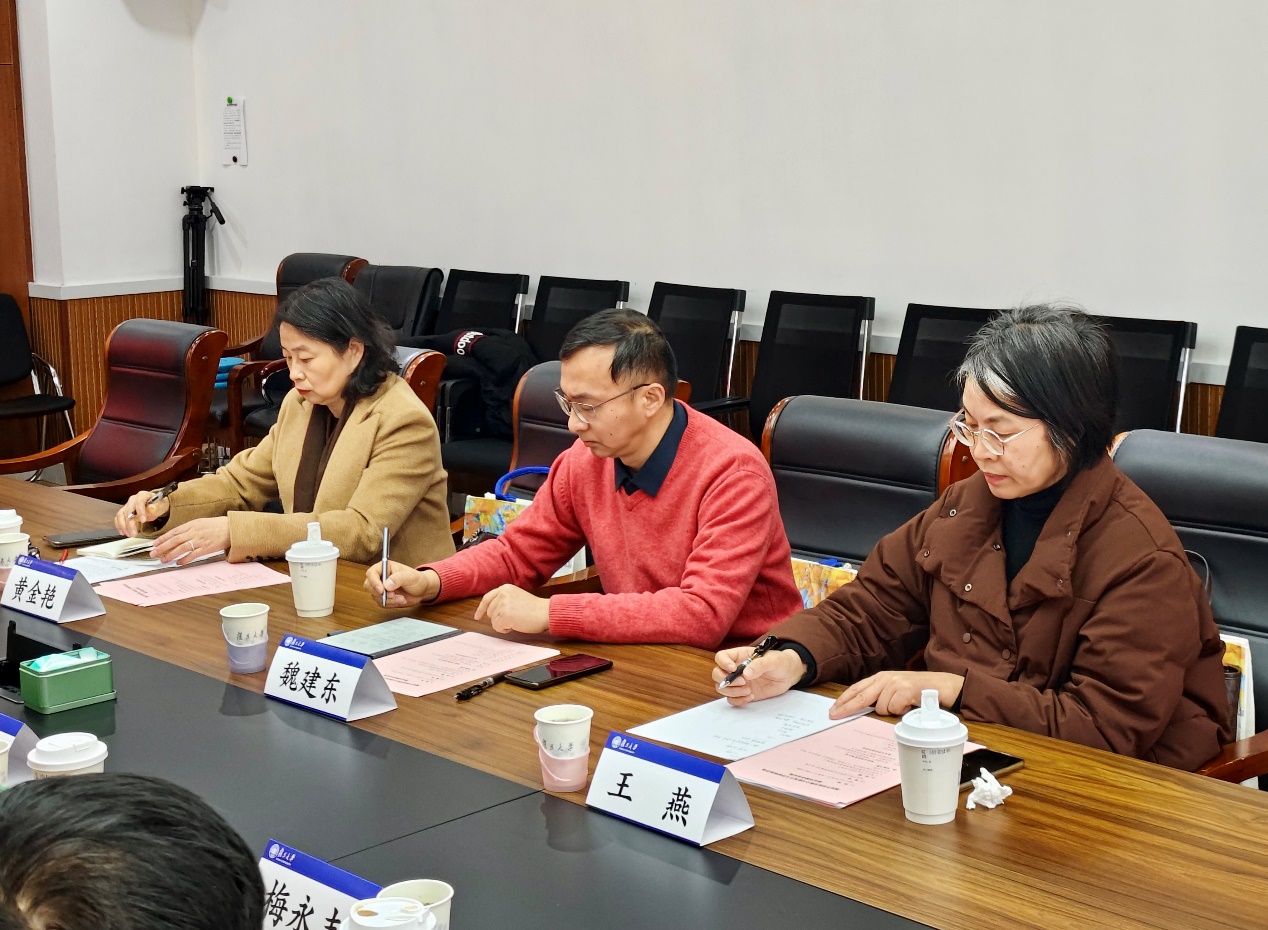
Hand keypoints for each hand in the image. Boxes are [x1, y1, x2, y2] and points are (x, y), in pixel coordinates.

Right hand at [114, 488, 170, 536]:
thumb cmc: (157, 505)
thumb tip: (151, 508)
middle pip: (129, 511)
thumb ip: (156, 507)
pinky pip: (118, 518)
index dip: (140, 512)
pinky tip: (123, 532)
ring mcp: (127, 505)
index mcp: (142, 495)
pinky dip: (119, 525)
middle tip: (134, 534)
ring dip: (124, 526)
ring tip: (130, 534)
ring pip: (121, 515)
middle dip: (131, 524)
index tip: (143, 521)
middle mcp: (133, 499)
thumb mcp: (161, 506)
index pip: (139, 503)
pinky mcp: (124, 511)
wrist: (155, 506)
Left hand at [150, 517, 229, 564]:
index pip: (173, 532)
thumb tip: (177, 535)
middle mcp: (194, 532)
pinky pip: (193, 555)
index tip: (155, 544)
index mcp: (192, 524)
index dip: (163, 538)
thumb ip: (189, 528)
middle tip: (153, 553)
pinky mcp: (206, 548)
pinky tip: (178, 563)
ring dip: (170, 554)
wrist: (231, 528)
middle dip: (162, 547)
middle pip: (174, 540)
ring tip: (163, 560)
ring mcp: (200, 540)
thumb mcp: (201, 522)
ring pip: (181, 548)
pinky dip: (184, 559)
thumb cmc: (217, 525)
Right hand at [364, 561, 438, 608]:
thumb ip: (399, 578)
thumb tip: (386, 584)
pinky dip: (391, 604)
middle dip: (381, 593)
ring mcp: (381, 588)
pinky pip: (381, 603)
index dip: (374, 582)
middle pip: (369, 586)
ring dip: (388, 600)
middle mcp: (381, 577)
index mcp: (385, 567)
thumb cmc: (418, 580)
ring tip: (401, 598)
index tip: (381, 590)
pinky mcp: (384, 597)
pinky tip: (400, 600)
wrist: (422, 591)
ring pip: (375, 596)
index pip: (371, 573)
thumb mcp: (411, 577)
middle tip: (393, 595)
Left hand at [474, 585, 550, 635]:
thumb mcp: (517, 597)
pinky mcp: (504, 615)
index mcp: (505, 588)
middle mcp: (502, 594)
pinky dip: (505, 630)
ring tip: (517, 620)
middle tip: (514, 618)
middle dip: (499, 618)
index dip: (481, 609)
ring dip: (504, 624)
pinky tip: (516, 625)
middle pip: (490, 612)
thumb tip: (492, 611)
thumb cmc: (535, 608)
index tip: (477, 616)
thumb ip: (504, 600)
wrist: (546, 612)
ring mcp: (503, 604)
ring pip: (493, 621)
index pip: (487, 598)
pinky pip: (497, 627)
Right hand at [712, 646, 806, 706]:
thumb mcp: (773, 660)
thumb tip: (746, 673)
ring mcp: (738, 682)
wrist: (789, 675)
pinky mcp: (743, 693)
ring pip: (722, 688)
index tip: (733, 669)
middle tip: (744, 682)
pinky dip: (738, 700)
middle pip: (717, 674)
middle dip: (726, 680)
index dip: (723, 663)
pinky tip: (751, 696)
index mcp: (740, 656)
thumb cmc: (780, 662)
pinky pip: (732, 699)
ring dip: (732, 692)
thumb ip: (760, 664)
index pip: (721, 657)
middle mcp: (735, 669)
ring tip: (749, 690)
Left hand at [830, 671, 964, 718]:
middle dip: (846, 707)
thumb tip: (864, 709)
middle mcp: (886, 678)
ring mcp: (895, 682)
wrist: (944, 685)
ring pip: (880, 706)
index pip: (857, 688)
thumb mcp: (897, 691)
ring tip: (904, 707)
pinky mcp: (905, 689)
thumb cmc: (920, 691)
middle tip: (834, 716)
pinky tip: (910, 705)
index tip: (832, 710)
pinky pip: (894, 708)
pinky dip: (901, 711)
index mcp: (882, 677)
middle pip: (860, 695)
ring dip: (891, 711)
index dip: (843, 699)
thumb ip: (882, 697)